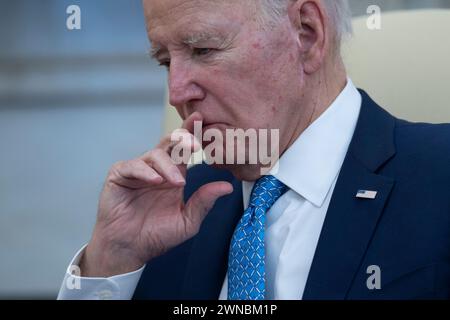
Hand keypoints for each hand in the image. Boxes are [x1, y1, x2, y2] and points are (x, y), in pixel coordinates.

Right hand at [79, 112, 233, 276]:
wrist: (130, 250)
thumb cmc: (157, 235)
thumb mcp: (187, 221)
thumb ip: (204, 202)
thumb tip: (227, 187)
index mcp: (174, 175)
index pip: (185, 150)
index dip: (192, 133)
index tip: (202, 120)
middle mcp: (157, 169)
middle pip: (170, 142)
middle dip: (182, 136)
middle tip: (194, 142)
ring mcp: (138, 171)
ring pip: (154, 154)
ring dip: (168, 166)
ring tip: (177, 183)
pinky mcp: (119, 176)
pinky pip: (132, 166)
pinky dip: (145, 171)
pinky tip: (156, 181)